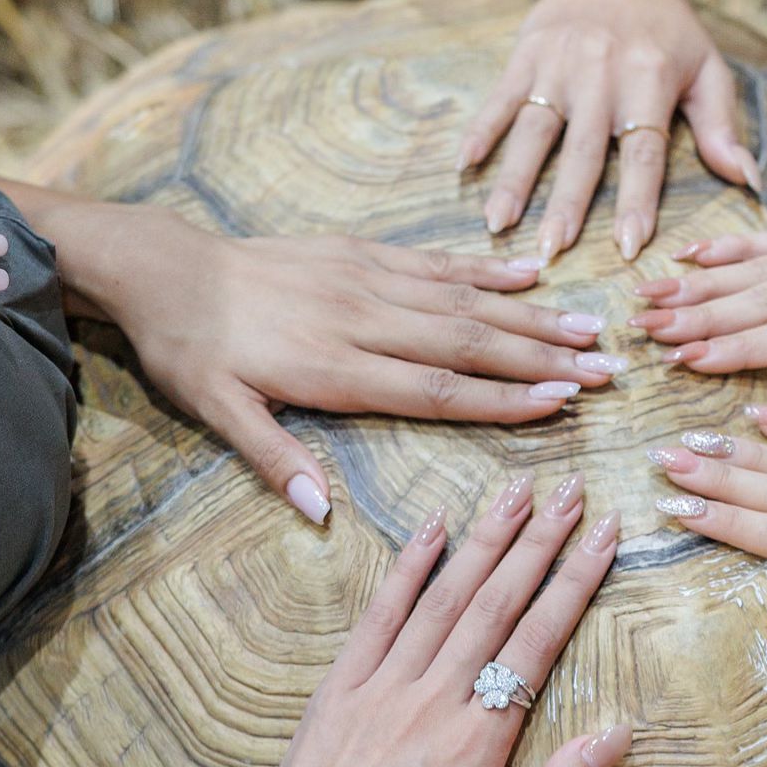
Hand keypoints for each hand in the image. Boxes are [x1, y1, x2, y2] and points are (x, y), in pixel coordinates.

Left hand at [64, 206, 625, 520]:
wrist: (162, 266)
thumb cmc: (191, 350)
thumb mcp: (216, 411)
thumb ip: (273, 458)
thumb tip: (320, 514)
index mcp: (334, 367)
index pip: (435, 388)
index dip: (502, 399)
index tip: (560, 404)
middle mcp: (362, 318)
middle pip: (467, 342)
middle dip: (540, 357)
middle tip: (604, 370)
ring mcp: (365, 279)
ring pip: (461, 299)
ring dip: (530, 316)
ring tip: (589, 328)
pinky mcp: (361, 252)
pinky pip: (434, 262)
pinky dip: (486, 269)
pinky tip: (531, 275)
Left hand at [260, 472, 628, 766]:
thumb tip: (616, 736)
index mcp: (479, 739)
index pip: (540, 642)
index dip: (577, 582)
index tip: (606, 536)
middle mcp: (435, 697)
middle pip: (498, 603)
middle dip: (540, 541)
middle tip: (573, 490)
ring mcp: (385, 684)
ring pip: (445, 595)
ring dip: (486, 539)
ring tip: (518, 489)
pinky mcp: (344, 684)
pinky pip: (381, 611)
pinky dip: (408, 565)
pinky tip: (435, 526)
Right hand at [460, 0, 758, 262]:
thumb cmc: (668, 31)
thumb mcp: (707, 70)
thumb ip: (721, 128)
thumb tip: (747, 181)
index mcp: (649, 81)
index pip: (642, 153)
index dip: (635, 200)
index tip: (626, 247)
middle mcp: (602, 73)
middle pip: (582, 151)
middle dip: (565, 205)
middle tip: (550, 253)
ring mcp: (558, 65)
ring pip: (533, 130)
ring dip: (514, 180)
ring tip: (498, 226)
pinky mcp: (526, 55)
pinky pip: (500, 98)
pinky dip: (480, 130)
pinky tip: (464, 167)